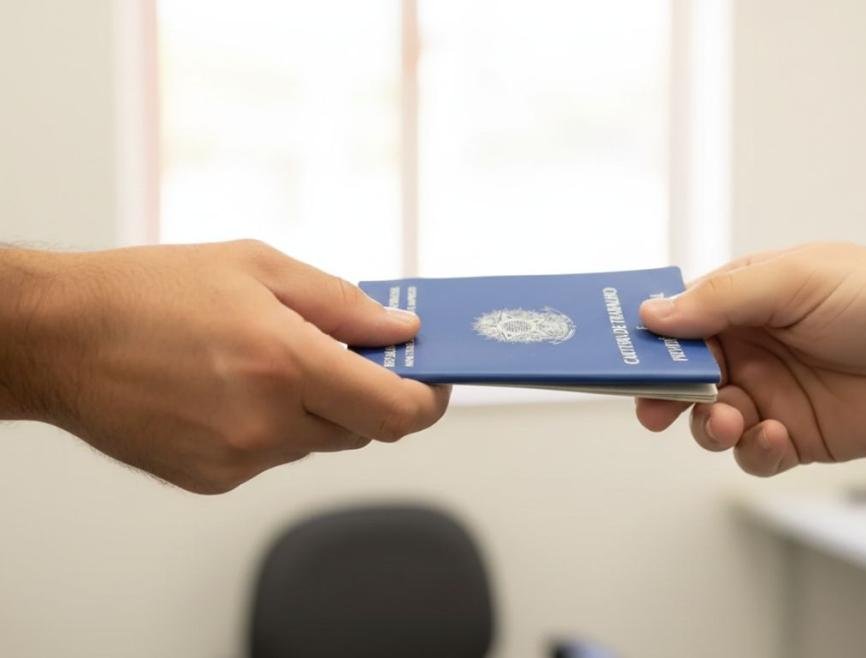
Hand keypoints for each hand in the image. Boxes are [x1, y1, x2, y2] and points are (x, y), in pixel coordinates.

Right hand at [0, 241, 448, 492]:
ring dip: (317, 407)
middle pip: (364, 429)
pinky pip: (273, 456)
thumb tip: (399, 331)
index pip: (395, 410)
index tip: (436, 381)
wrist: (60, 339)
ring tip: (270, 360)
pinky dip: (274, 426)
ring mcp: (237, 459)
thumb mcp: (257, 268)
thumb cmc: (149, 292)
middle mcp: (266, 421)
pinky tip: (232, 389)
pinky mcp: (212, 480)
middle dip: (369, 393)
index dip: (429, 400)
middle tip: (352, 353)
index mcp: (285, 361)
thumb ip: (342, 304)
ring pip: (318, 442)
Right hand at [635, 243, 865, 475]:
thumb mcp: (794, 281)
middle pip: (682, 377)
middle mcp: (749, 349)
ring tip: (729, 419)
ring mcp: (769, 394)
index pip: (677, 321)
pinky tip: (773, 436)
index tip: (619, 357)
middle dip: (662, 393)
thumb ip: (720, 300)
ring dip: (708, 424)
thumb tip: (654, 314)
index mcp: (743, 302)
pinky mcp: (793, 436)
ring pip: (709, 420)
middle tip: (654, 406)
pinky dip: (753, 450)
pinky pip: (751, 453)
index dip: (646, 341)